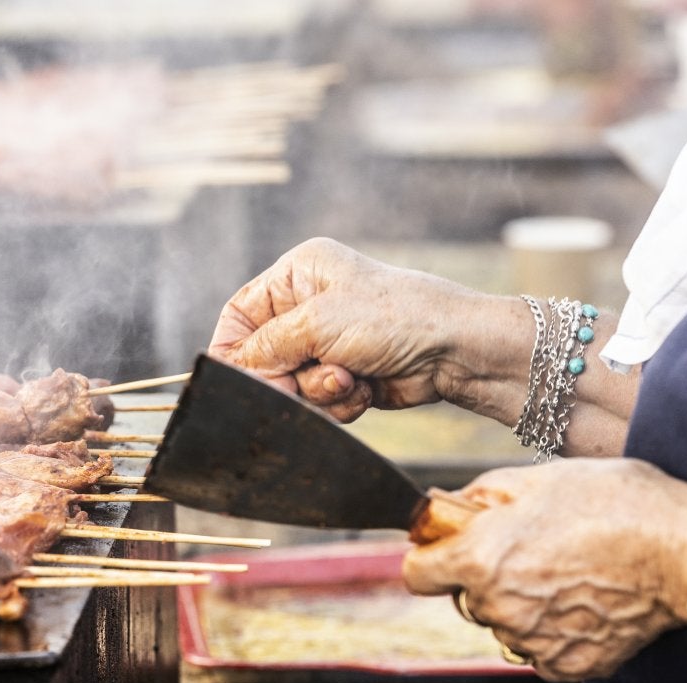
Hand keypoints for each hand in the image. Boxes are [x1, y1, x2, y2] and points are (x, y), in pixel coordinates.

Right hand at [208, 238, 511, 421]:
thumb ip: (265, 347)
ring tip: (349, 377)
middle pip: (262, 358)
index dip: (233, 350)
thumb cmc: (395, 317)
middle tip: (303, 383)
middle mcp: (308, 307)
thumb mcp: (318, 323)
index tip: (235, 379)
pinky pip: (318, 401)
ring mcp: (327, 344)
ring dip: (317, 391)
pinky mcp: (344, 375)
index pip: (239, 315)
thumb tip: (231, 371)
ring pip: (290, 385)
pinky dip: (337, 402)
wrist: (454, 350)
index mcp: (297, 275)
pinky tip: (364, 388)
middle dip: (286, 376)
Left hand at [402, 458, 686, 681]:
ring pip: (504, 625)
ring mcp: (534, 641)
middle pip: (465, 599)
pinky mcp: (570, 665)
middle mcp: (498, 607)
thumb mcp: (540, 478)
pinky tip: (583, 603)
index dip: (430, 557)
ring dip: (521, 606)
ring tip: (567, 574)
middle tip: (529, 552)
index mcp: (480, 559)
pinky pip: (541, 651)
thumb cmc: (616, 505)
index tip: (446, 550)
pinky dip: (554, 633)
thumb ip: (483, 495)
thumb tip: (451, 505)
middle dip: (483, 578)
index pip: (418, 573)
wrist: (684, 550)